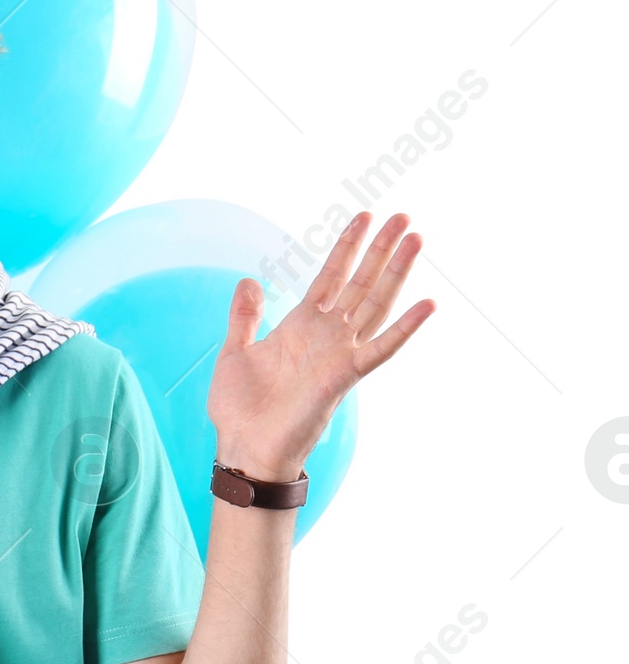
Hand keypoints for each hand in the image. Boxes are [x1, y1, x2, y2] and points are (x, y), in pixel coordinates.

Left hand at [206, 211, 435, 480]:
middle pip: (360, 282)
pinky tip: (428, 303)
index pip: (330, 275)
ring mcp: (339, 353)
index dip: (347, 247)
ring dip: (396, 272)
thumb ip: (245, 316)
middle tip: (404, 216)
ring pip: (375, 303)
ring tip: (415, 238)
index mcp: (301, 325)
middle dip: (381, 249)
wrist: (244, 447)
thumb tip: (249, 280)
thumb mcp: (235, 350)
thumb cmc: (241, 407)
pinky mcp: (344, 376)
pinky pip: (380, 348)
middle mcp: (326, 335)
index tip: (364, 216)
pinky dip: (405, 327)